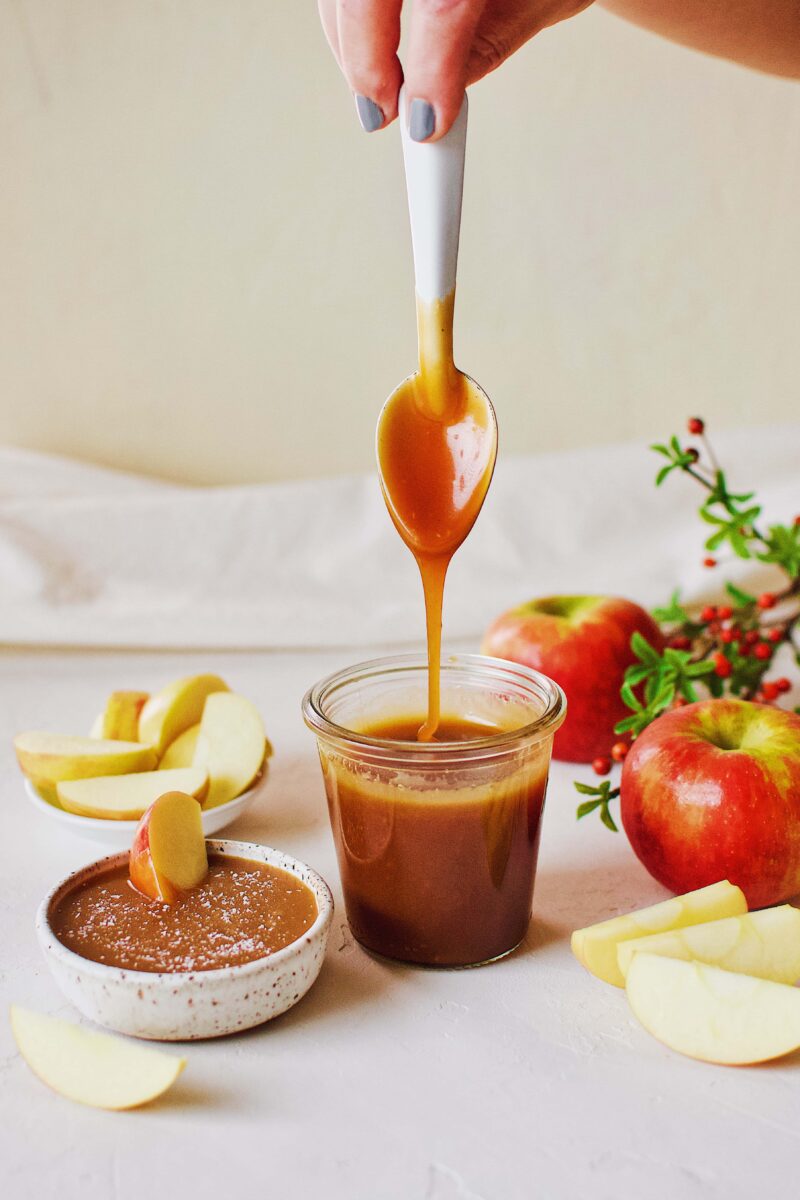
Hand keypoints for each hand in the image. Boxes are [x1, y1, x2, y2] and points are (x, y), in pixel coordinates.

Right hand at [318, 0, 593, 139]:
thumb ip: (485, 45)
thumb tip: (436, 101)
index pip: (446, 4)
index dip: (431, 72)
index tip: (427, 125)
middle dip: (366, 61)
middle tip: (381, 114)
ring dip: (349, 45)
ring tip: (376, 93)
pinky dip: (347, 20)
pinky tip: (367, 55)